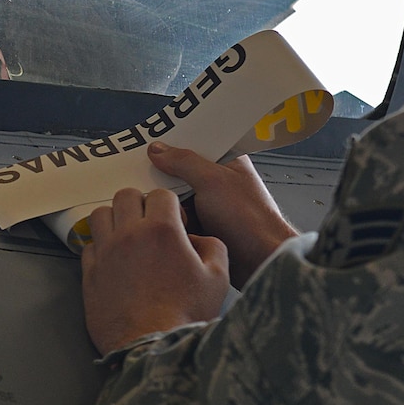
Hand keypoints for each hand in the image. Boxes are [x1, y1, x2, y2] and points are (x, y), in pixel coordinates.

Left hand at [81, 186, 229, 351]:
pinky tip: (113, 259)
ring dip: (114, 219)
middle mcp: (129, 235)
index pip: (160, 195)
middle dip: (140, 204)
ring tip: (126, 235)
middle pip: (125, 196)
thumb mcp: (217, 278)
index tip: (175, 223)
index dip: (170, 206)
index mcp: (162, 231)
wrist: (152, 346)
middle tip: (149, 222)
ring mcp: (106, 253)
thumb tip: (198, 240)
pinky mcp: (90, 274)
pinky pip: (89, 246)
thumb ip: (212, 247)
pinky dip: (100, 247)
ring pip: (100, 215)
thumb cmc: (184, 316)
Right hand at [147, 142, 296, 286]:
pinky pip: (175, 217)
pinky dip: (169, 219)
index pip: (193, 143)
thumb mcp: (212, 180)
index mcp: (227, 160)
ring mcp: (208, 204)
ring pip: (174, 195)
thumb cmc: (251, 219)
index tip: (146, 145)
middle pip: (179, 170)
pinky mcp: (201, 226)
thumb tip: (157, 150)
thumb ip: (183, 161)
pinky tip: (164, 221)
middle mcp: (217, 181)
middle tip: (143, 176)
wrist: (260, 261)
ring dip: (166, 201)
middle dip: (164, 176)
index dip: (171, 143)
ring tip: (160, 204)